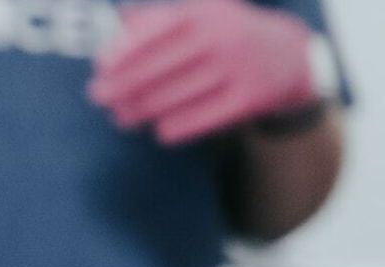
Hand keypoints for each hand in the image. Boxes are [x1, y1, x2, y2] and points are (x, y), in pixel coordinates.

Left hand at [90, 0, 320, 145]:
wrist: (291, 56)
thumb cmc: (227, 35)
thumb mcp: (202, 14)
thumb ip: (159, 17)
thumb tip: (119, 22)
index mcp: (207, 13)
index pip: (157, 30)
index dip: (126, 50)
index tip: (100, 67)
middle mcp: (224, 37)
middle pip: (160, 67)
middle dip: (123, 85)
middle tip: (99, 97)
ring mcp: (240, 68)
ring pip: (176, 96)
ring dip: (141, 110)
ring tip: (121, 117)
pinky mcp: (251, 98)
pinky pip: (201, 119)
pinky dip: (175, 127)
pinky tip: (159, 130)